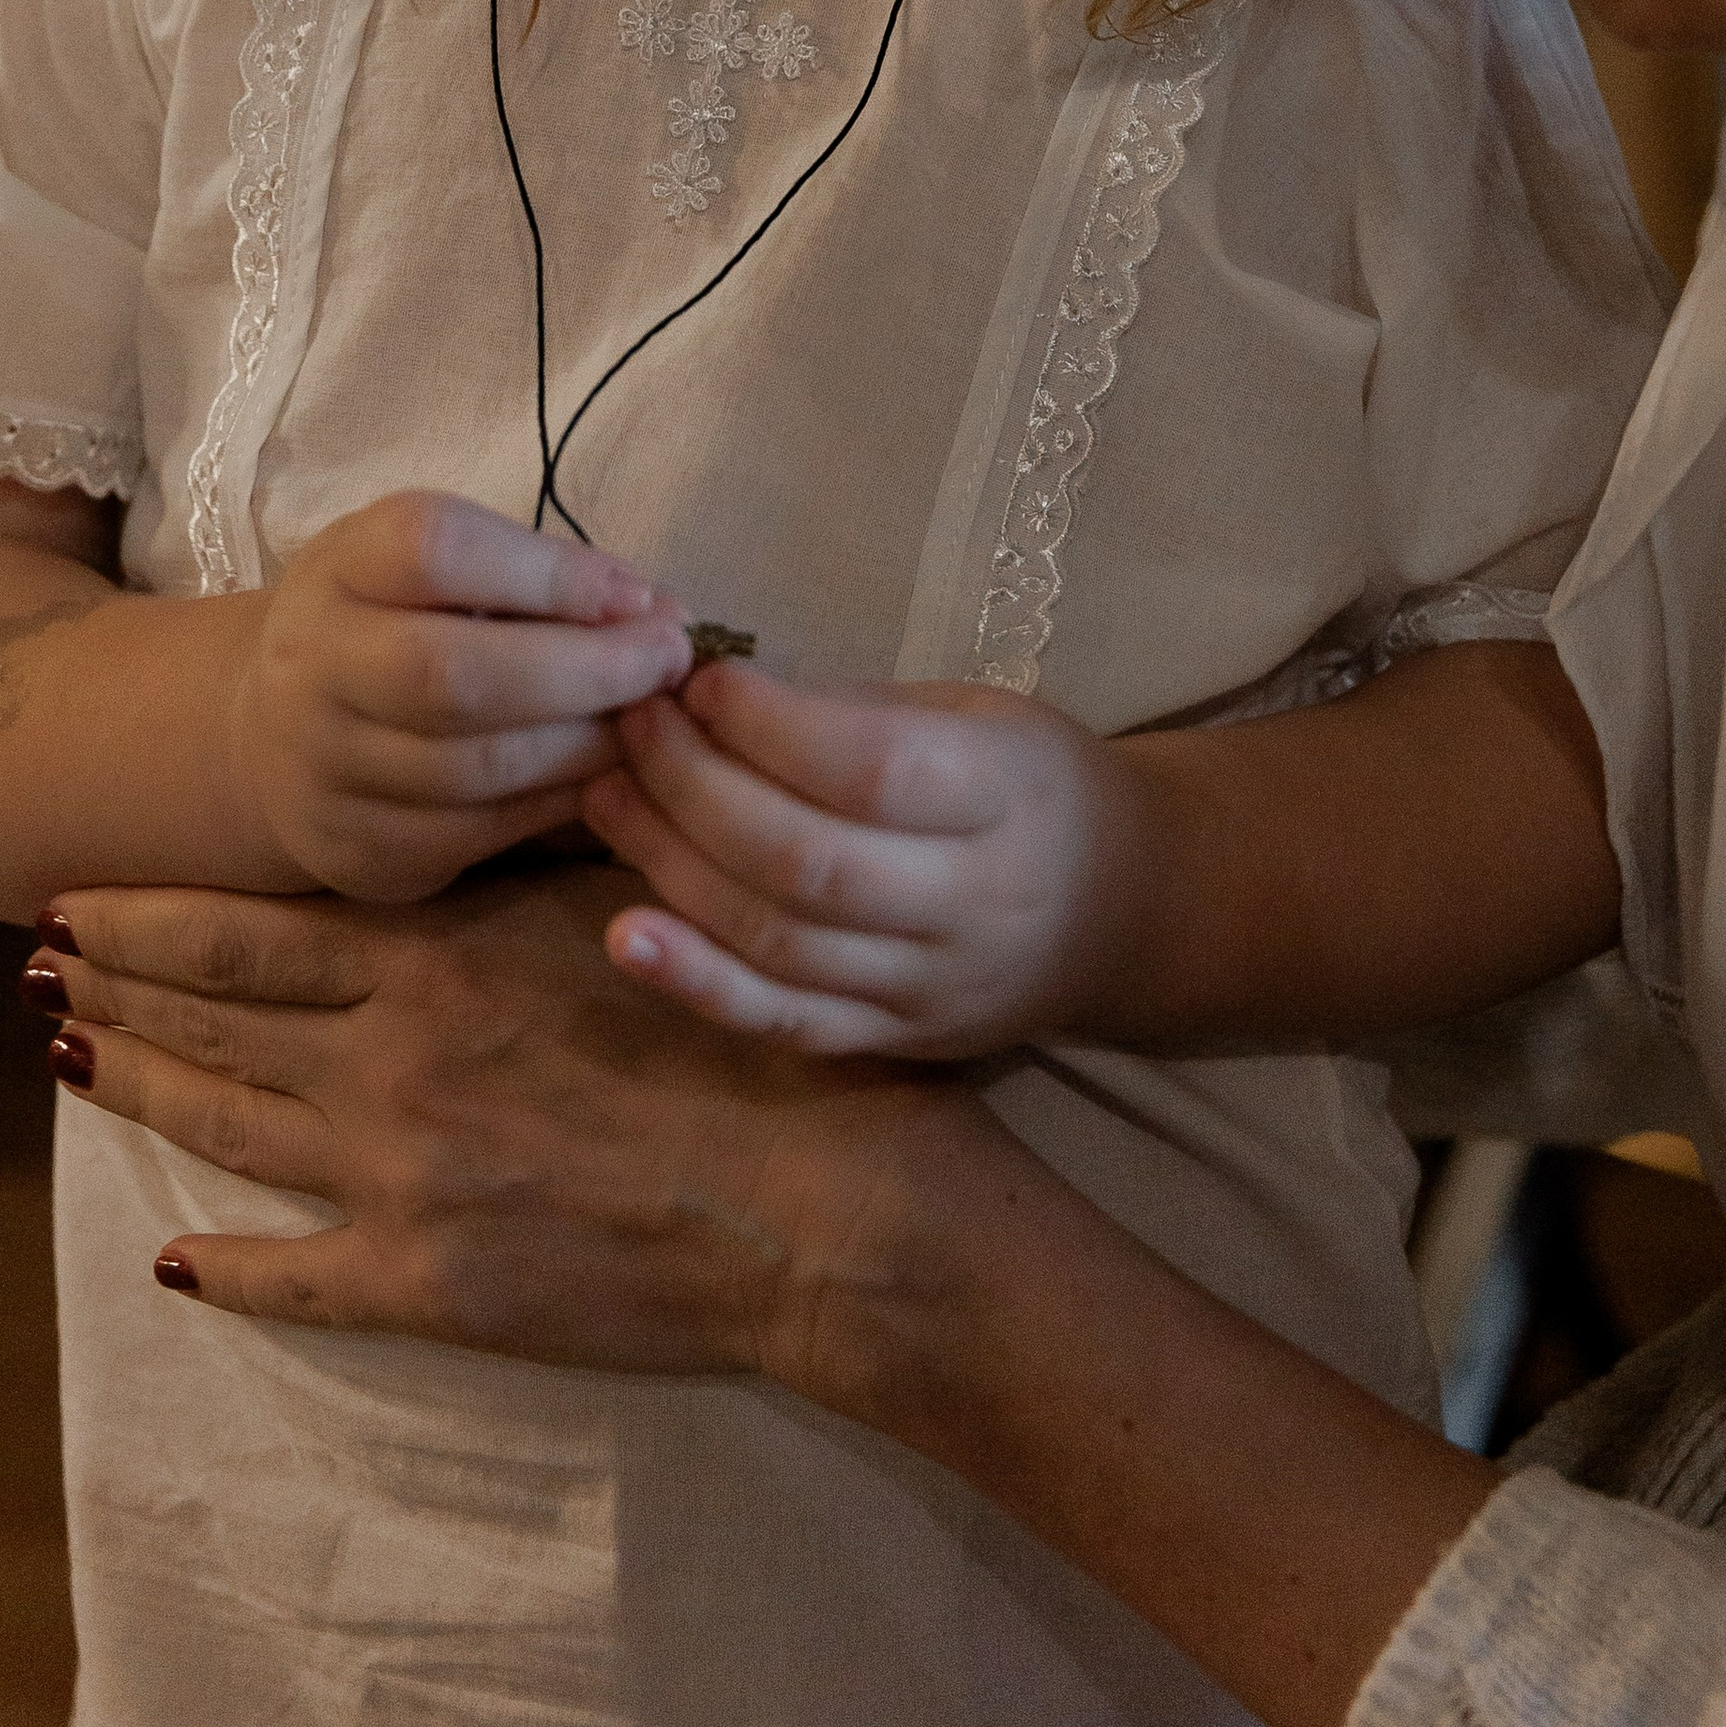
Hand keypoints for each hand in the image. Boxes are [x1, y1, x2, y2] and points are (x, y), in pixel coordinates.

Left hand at [35, 867, 978, 1393]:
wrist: (816, 1209)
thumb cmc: (747, 1038)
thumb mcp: (632, 902)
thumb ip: (536, 851)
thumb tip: (489, 773)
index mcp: (438, 960)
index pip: (253, 929)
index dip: (152, 913)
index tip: (73, 893)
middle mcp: (390, 1061)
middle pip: (218, 1015)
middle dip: (119, 982)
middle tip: (35, 964)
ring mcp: (398, 1179)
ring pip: (233, 1125)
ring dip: (146, 1087)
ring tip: (69, 1059)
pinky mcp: (431, 1285)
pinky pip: (296, 1275)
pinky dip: (224, 1265)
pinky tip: (167, 1257)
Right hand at [222, 494, 695, 901]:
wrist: (275, 739)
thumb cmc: (393, 627)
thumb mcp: (443, 572)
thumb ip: (541, 578)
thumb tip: (662, 614)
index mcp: (341, 568)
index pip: (435, 552)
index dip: (550, 574)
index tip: (638, 596)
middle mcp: (316, 665)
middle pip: (453, 675)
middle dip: (586, 669)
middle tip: (670, 662)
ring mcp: (327, 767)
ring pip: (474, 768)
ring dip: (588, 745)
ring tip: (655, 723)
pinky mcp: (361, 850)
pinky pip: (479, 832)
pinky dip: (559, 802)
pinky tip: (607, 776)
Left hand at [579, 666, 1151, 1055]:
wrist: (1121, 911)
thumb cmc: (1028, 785)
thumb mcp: (975, 713)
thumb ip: (853, 711)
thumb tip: (711, 694)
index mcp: (1003, 796)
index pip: (871, 772)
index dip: (768, 727)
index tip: (697, 680)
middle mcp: (971, 904)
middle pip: (807, 863)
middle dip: (694, 788)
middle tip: (631, 726)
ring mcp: (930, 988)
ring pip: (781, 944)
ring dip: (673, 868)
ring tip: (605, 796)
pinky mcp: (893, 1045)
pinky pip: (785, 1024)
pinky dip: (697, 985)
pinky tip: (626, 936)